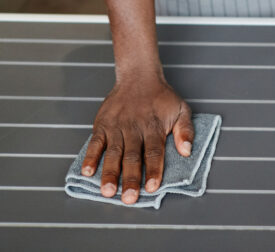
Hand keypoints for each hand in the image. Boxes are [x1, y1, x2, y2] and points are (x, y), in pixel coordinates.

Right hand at [81, 74, 193, 204]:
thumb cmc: (161, 98)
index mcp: (154, 127)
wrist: (138, 76)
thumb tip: (186, 151)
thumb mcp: (181, 109)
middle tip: (129, 198)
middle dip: (131, 178)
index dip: (153, 169)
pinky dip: (90, 157)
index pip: (154, 151)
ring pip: (113, 152)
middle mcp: (134, 128)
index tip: (152, 187)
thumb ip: (185, 130)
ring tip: (108, 191)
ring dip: (110, 172)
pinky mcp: (102, 125)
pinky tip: (87, 171)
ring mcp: (116, 127)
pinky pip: (95, 142)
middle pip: (133, 156)